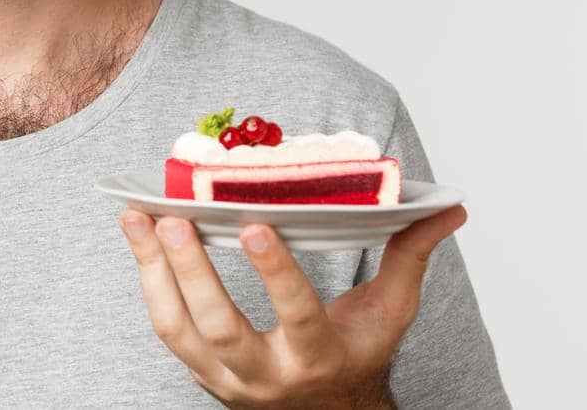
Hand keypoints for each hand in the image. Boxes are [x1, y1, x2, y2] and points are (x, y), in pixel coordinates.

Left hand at [119, 204, 467, 408]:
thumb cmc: (355, 351)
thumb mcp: (389, 311)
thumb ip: (411, 256)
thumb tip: (449, 208)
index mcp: (319, 358)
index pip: (297, 317)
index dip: (276, 273)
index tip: (253, 225)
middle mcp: (267, 376)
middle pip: (222, 328)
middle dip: (194, 273)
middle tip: (175, 219)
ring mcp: (226, 379)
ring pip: (178, 329)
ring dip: (153, 271)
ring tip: (137, 217)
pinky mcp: (198, 371)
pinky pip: (165, 326)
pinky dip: (147, 279)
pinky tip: (138, 236)